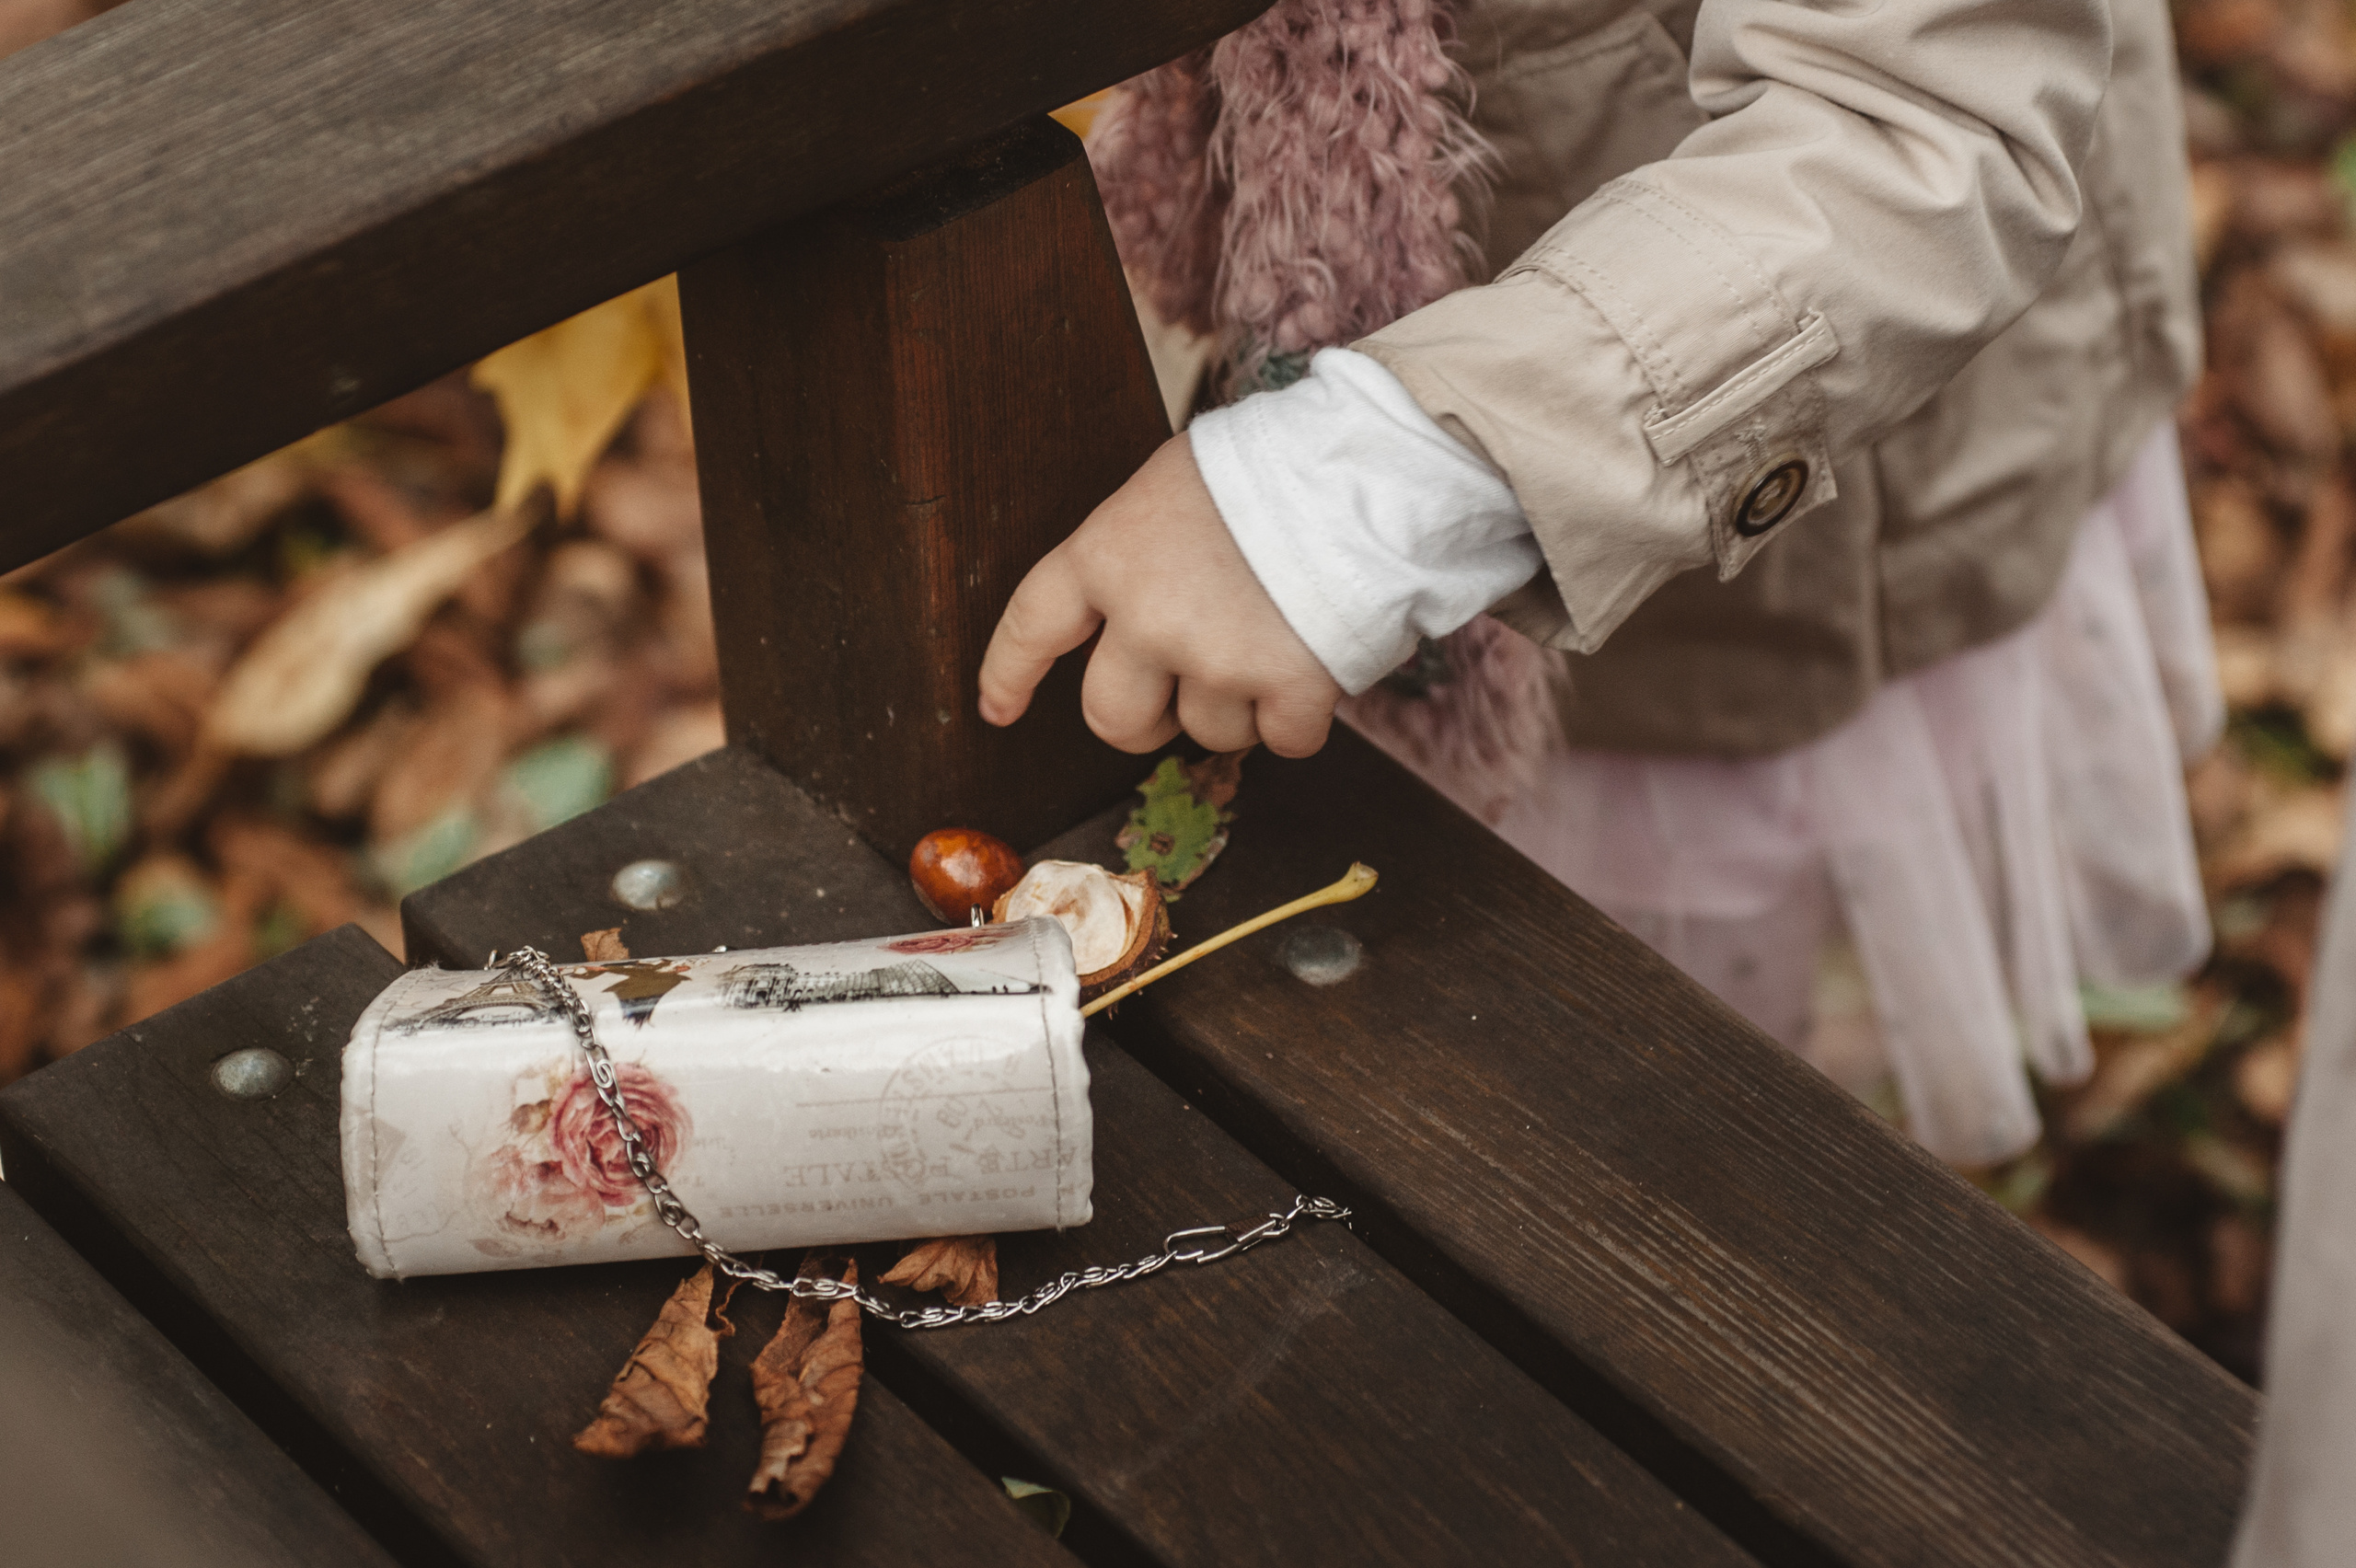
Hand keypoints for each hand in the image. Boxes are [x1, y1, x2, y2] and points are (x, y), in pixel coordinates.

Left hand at [978, 434, 1342, 755]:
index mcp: (1107, 555)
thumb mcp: (1170, 487)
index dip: (1009, 676)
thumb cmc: (1272, 466)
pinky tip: (1315, 662)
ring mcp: (1217, 657)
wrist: (1367, 465)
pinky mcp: (1289, 688)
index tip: (997, 709)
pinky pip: (1283, 741)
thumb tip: (1132, 621)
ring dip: (1238, 706)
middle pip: (1112, 718)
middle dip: (1145, 720)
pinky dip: (1300, 716)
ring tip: (1272, 639)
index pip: (1032, 626)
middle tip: (1180, 695)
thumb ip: (1137, 555)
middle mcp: (1148, 617)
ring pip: (1208, 733)